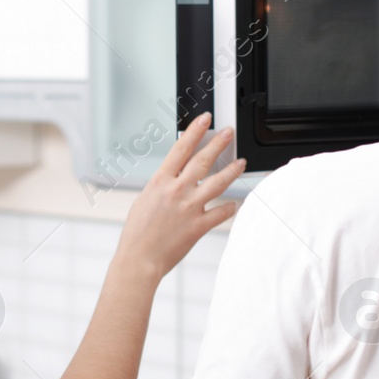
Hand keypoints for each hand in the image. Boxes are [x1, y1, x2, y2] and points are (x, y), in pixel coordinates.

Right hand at [115, 112, 246, 281]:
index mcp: (160, 181)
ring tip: (241, 162)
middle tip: (229, 133)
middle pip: (203, 160)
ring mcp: (189, 207)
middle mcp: (177, 191)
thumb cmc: (137, 233)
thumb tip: (174, 177)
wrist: (139, 258)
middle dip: (219, 143)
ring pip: (218, 183)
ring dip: (232, 170)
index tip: (205, 120)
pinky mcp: (199, 226)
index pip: (181, 148)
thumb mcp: (144, 199)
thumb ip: (162, 186)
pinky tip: (234, 203)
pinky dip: (229, 207)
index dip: (195, 131)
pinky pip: (221, 213)